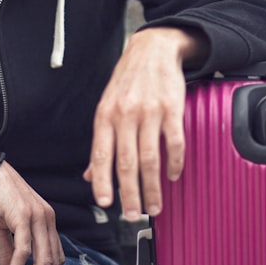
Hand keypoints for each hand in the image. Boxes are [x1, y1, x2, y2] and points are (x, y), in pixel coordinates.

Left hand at [82, 26, 206, 219]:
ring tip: (154, 206)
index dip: (102, 182)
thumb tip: (91, 175)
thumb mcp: (107, 107)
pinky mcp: (172, 108)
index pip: (101, 156)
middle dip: (130, 194)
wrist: (152, 49)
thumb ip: (101, 142)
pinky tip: (172, 176)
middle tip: (134, 215)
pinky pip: (174, 142)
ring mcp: (149, 111)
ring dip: (153, 187)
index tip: (106, 204)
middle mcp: (125, 115)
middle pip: (126, 163)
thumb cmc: (128, 81)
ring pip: (150, 158)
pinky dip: (174, 163)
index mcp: (105, 116)